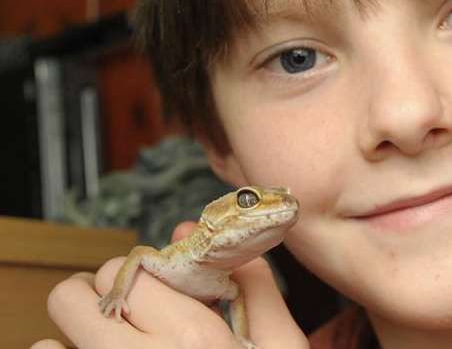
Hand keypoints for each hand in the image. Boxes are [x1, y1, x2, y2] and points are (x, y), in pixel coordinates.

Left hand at [31, 222, 307, 348]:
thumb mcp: (284, 346)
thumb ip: (252, 285)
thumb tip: (197, 233)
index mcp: (191, 339)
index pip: (127, 270)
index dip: (143, 273)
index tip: (161, 289)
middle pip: (73, 299)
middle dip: (100, 295)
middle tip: (130, 310)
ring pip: (49, 345)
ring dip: (78, 339)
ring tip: (115, 348)